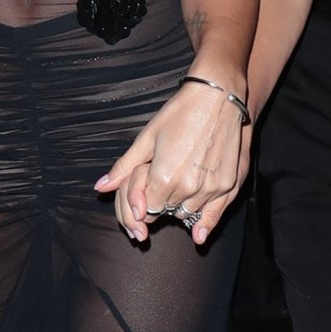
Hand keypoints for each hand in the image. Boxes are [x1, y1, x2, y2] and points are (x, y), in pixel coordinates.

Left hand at [95, 79, 249, 247]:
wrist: (218, 96)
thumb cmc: (181, 112)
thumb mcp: (147, 137)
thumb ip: (125, 168)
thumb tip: (101, 187)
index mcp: (164, 178)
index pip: (146, 210)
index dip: (143, 202)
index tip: (145, 192)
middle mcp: (188, 188)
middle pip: (166, 212)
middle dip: (161, 202)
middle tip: (164, 182)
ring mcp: (211, 188)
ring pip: (188, 213)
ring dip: (181, 205)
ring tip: (181, 184)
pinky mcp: (229, 184)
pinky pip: (214, 215)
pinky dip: (205, 224)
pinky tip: (198, 235)